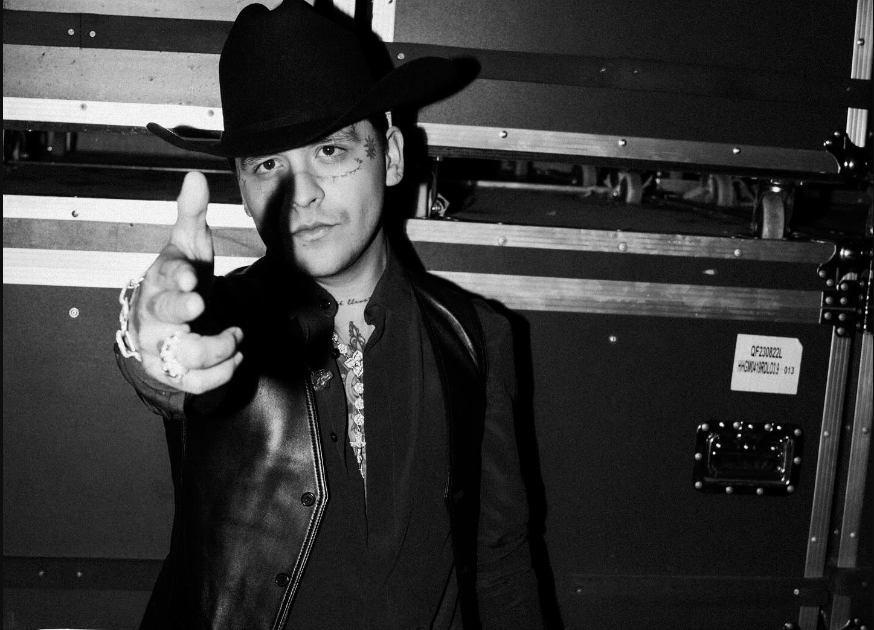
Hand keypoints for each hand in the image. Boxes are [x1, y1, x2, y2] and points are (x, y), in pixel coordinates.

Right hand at [129, 171, 242, 392]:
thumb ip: (192, 213)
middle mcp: (154, 313)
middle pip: (163, 314)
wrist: (161, 322)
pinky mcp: (172, 372)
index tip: (191, 278)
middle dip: (181, 310)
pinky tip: (237, 358)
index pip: (163, 276)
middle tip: (200, 303)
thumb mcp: (187, 245)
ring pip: (184, 353)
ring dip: (216, 347)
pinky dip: (219, 374)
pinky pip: (195, 382)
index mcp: (159, 279)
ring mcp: (160, 345)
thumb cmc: (178, 279)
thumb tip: (196, 176)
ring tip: (237, 336)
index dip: (176, 277)